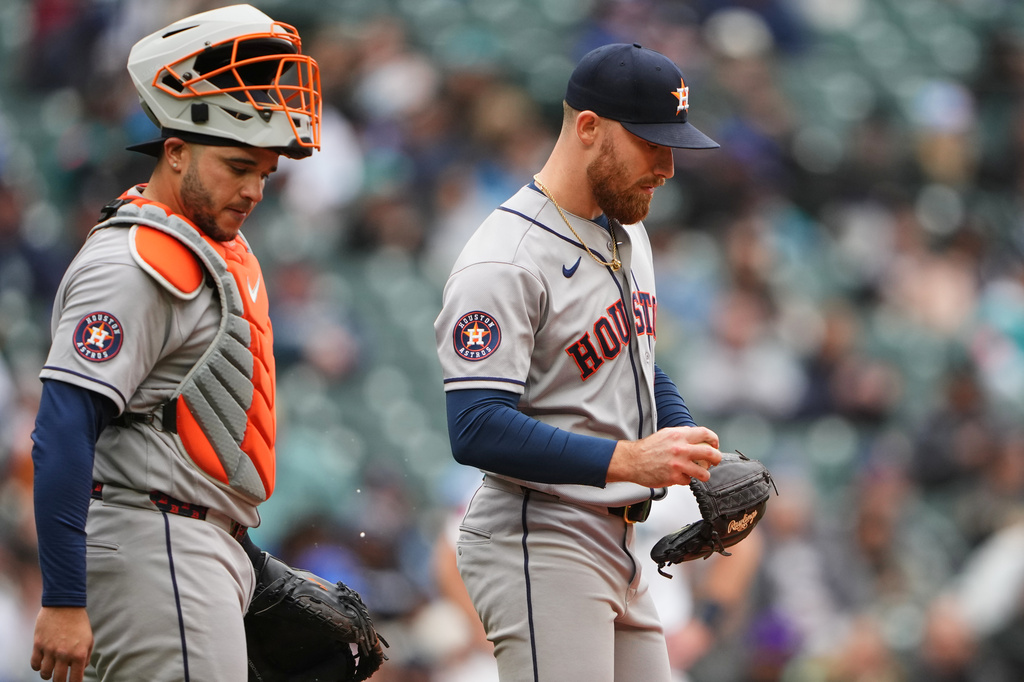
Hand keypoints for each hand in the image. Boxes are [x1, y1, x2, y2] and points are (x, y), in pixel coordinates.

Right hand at [31, 607, 92, 681]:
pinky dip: (37, 667)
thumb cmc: (79, 622)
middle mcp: (64, 654)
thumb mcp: (89, 639)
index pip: (75, 679)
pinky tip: (41, 664)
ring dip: (47, 675)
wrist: (65, 604)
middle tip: (59, 680)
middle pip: (58, 679)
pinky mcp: (38, 644)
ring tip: (49, 672)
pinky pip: (34, 664)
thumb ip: (86, 656)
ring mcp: (50, 650)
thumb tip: (81, 668)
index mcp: (79, 654)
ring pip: (45, 673)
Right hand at [607, 425, 721, 486]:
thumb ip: (681, 434)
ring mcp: (678, 464)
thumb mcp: (665, 434)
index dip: (714, 440)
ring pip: (704, 472)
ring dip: (704, 474)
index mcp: (679, 436)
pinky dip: (686, 479)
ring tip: (700, 473)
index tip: (714, 445)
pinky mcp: (674, 477)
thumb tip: (695, 436)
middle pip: (711, 454)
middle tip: (714, 461)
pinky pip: (689, 481)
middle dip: (717, 459)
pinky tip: (680, 476)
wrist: (632, 460)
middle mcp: (681, 449)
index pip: (705, 434)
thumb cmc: (647, 449)